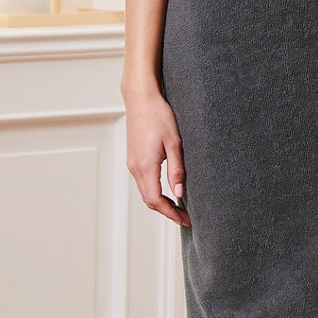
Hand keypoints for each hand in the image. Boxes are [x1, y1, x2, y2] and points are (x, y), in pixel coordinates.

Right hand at [125, 85, 189, 225]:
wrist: (140, 98)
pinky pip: (143, 182)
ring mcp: (132, 163)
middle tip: (185, 217)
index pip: (156, 200)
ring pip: (145, 192)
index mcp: (146, 165)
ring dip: (160, 202)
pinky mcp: (133, 158)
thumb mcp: (174, 143)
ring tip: (179, 206)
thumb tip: (179, 194)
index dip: (171, 213)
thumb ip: (176, 170)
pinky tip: (167, 190)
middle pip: (149, 200)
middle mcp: (135, 167)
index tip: (186, 219)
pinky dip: (154, 191)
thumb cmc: (159, 115)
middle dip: (167, 211)